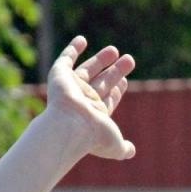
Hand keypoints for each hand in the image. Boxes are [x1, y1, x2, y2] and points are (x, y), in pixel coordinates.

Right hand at [43, 35, 135, 159]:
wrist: (71, 126)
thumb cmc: (94, 137)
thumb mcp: (115, 145)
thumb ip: (123, 148)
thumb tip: (131, 151)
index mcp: (95, 115)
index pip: (107, 99)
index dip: (116, 90)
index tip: (124, 80)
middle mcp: (83, 101)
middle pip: (102, 83)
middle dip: (115, 72)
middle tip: (129, 60)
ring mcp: (71, 88)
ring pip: (88, 70)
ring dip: (101, 60)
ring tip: (115, 50)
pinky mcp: (59, 76)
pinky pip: (65, 60)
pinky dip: (72, 49)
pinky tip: (82, 40)